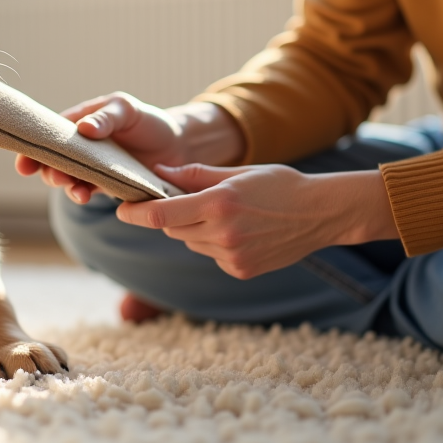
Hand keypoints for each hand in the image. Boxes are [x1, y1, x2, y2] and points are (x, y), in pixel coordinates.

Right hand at [15, 93, 189, 202]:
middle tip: (57, 176)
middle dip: (49, 171)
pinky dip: (83, 194)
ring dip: (67, 186)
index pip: (49, 134)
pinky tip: (86, 196)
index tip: (24, 163)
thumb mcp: (127, 110)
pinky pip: (88, 191)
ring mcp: (91, 169)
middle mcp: (81, 148)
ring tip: (76, 191)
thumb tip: (84, 128)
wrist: (178, 147)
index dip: (32, 148)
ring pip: (69, 179)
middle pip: (54, 161)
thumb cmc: (148, 121)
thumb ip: (107, 118)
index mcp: (79, 123)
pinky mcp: (105, 186)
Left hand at [115, 163, 397, 278]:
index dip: (136, 213)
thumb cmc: (279, 184)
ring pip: (191, 242)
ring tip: (225, 213)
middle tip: (184, 199)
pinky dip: (214, 243)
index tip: (121, 209)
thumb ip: (194, 175)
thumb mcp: (237, 172)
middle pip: (173, 228)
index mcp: (219, 204)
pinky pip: (211, 255)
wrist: (321, 213)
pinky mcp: (240, 270)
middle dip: (171, 215)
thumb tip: (158, 172)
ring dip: (194, 229)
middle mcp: (223, 233)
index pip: (161, 214)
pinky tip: (240, 230)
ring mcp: (232, 256)